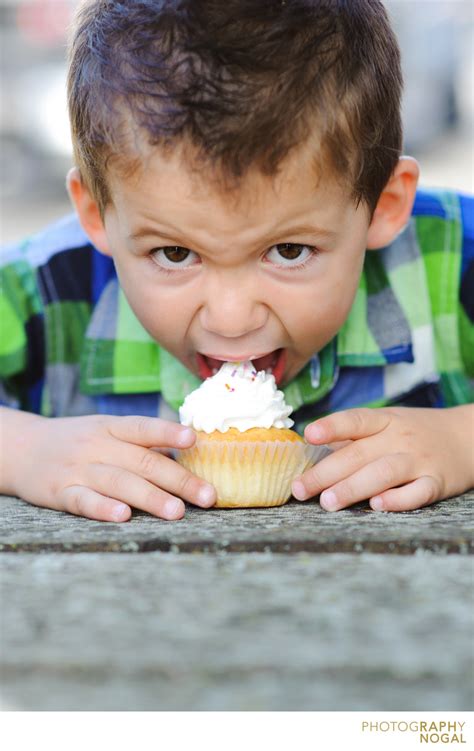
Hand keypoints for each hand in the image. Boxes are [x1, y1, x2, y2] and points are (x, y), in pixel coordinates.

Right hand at [2, 411, 215, 521]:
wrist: (22, 448)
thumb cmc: (78, 442)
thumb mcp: (106, 431)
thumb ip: (141, 442)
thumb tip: (190, 452)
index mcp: (111, 427)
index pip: (143, 427)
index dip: (169, 432)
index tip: (194, 440)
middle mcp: (97, 446)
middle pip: (142, 461)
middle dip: (179, 480)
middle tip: (207, 497)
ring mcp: (78, 469)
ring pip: (119, 482)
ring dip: (150, 497)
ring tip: (177, 512)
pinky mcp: (60, 493)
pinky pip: (83, 501)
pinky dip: (103, 508)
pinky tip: (123, 517)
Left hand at [291, 405, 473, 511]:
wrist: (467, 437)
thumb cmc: (415, 433)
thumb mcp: (387, 424)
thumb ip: (354, 438)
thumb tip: (312, 452)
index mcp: (384, 421)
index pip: (354, 421)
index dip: (331, 426)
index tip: (309, 435)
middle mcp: (399, 438)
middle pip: (359, 454)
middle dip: (326, 473)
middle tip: (300, 489)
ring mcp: (419, 460)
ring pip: (383, 473)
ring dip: (353, 487)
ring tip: (327, 502)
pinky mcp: (436, 482)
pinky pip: (417, 492)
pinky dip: (398, 500)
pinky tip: (377, 506)